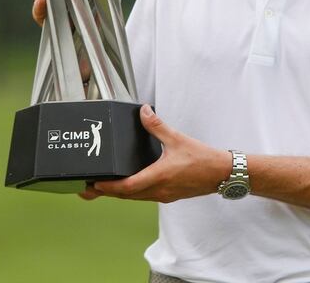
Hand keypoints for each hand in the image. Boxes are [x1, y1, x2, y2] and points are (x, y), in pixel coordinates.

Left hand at [80, 105, 230, 202]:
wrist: (222, 174)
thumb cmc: (203, 159)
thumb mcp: (178, 138)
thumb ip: (157, 126)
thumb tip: (144, 111)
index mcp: (160, 176)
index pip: (127, 187)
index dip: (108, 187)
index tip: (93, 184)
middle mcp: (159, 190)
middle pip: (126, 195)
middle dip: (106, 193)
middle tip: (87, 189)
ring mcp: (163, 195)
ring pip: (134, 198)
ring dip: (118, 194)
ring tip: (102, 187)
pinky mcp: (168, 196)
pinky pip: (144, 197)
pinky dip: (131, 193)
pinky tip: (127, 185)